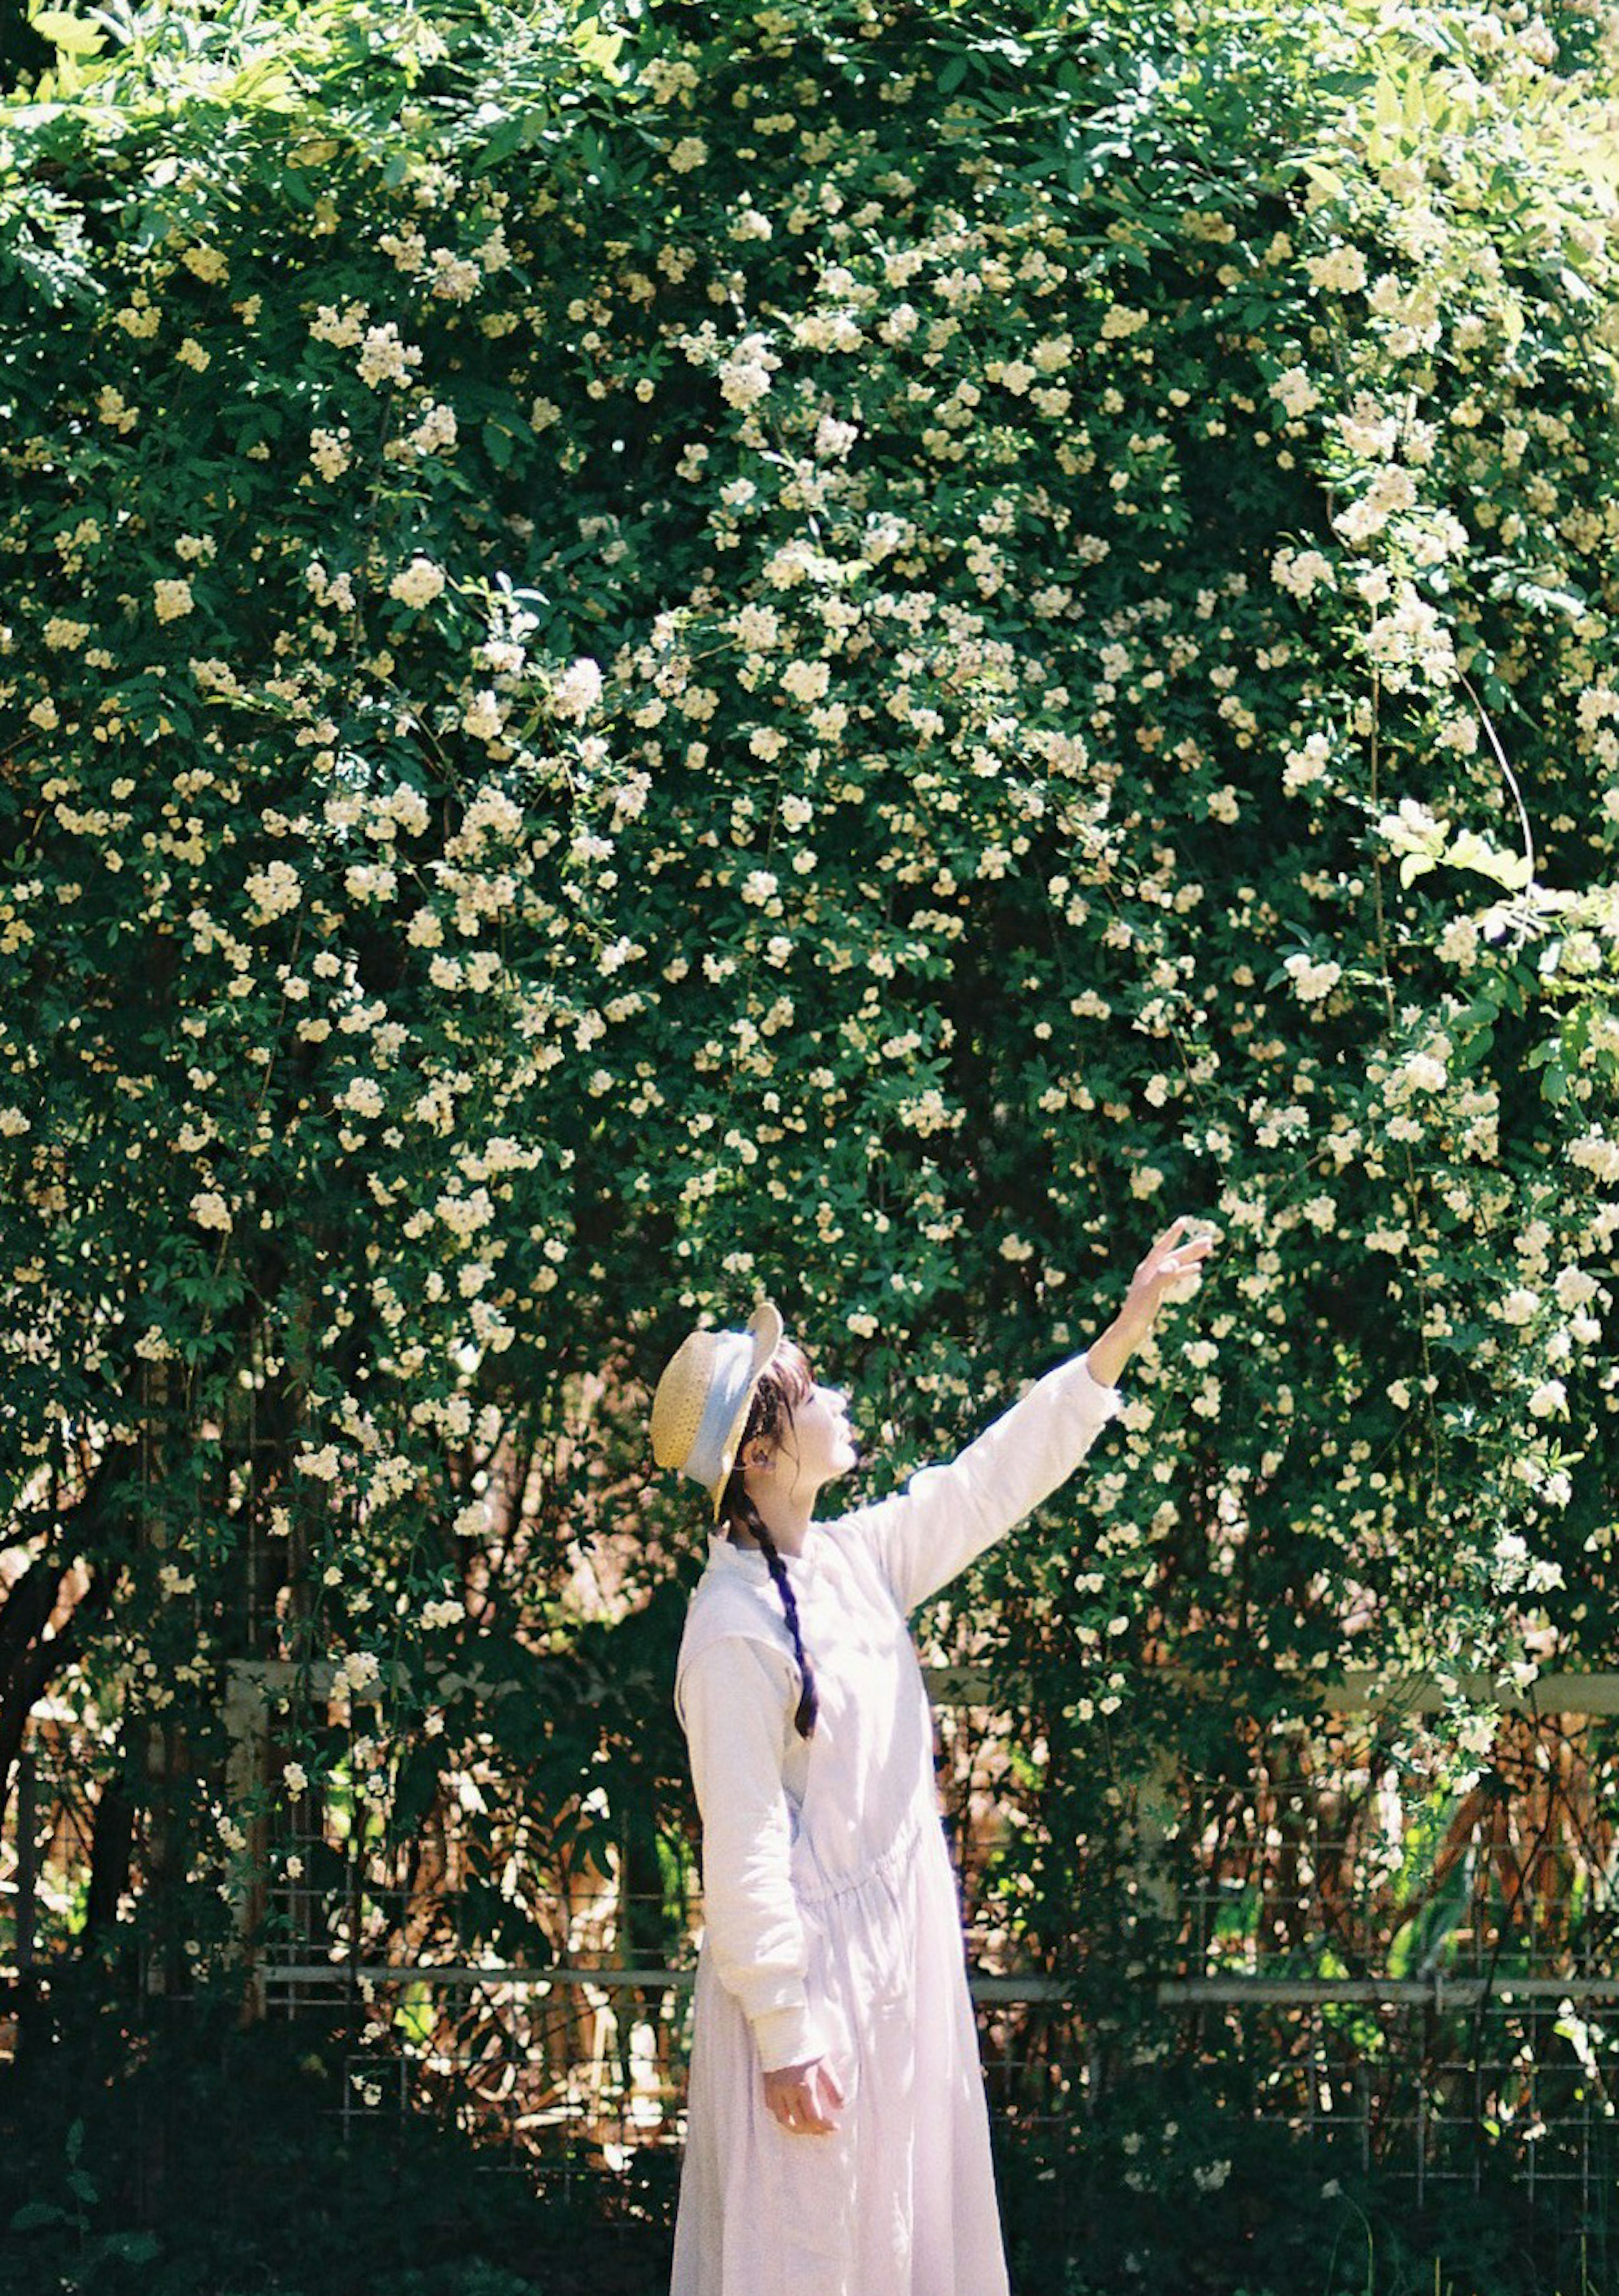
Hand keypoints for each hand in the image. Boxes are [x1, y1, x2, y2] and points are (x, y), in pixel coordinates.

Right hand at [762, 2053, 844, 2135]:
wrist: (783, 2029)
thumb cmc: (806, 2045)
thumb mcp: (825, 2063)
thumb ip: (834, 2087)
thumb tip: (840, 2107)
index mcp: (803, 2086)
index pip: (814, 2117)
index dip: (826, 2126)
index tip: (835, 2127)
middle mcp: (787, 2091)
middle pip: (799, 2122)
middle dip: (813, 2130)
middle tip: (824, 2129)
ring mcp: (775, 2090)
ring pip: (783, 2120)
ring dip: (796, 2127)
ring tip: (808, 2127)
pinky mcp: (767, 2085)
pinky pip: (772, 2108)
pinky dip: (783, 2115)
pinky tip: (792, 2114)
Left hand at [1121, 1213, 1219, 1331]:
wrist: (1130, 1330)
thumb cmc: (1138, 1313)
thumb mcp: (1151, 1293)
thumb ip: (1162, 1277)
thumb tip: (1175, 1263)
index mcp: (1147, 1269)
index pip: (1162, 1247)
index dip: (1172, 1234)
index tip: (1183, 1221)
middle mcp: (1150, 1271)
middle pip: (1173, 1255)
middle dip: (1191, 1248)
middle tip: (1209, 1241)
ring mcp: (1154, 1280)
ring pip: (1176, 1264)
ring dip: (1191, 1257)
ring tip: (1208, 1250)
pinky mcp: (1158, 1290)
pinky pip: (1175, 1276)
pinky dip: (1185, 1271)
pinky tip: (1197, 1269)